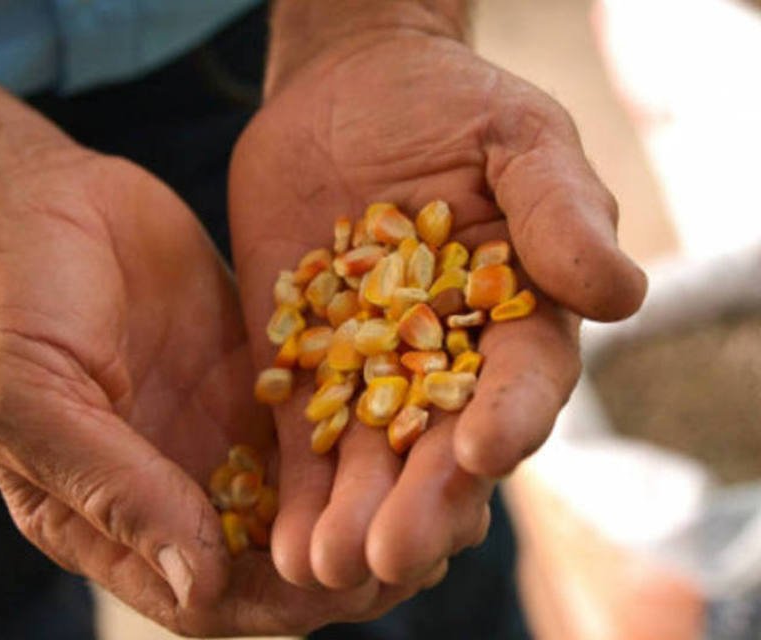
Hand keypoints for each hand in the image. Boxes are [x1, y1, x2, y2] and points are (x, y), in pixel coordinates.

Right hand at [0, 147, 418, 634]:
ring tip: (451, 488)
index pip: (202, 597)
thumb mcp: (34, 399)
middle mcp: (175, 483)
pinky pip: (322, 411)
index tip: (344, 585)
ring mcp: (218, 427)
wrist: (32, 197)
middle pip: (274, 554)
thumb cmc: (5, 301)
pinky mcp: (255, 370)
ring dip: (374, 496)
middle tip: (426, 540)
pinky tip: (427, 413)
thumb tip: (197, 583)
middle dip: (347, 557)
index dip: (274, 604)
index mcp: (109, 517)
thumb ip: (112, 489)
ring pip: (310, 489)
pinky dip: (369, 422)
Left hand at [229, 28, 645, 590]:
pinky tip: (285, 542)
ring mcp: (372, 371)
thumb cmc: (450, 106)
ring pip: (372, 459)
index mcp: (519, 313)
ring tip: (327, 567)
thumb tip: (619, 293)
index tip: (481, 450)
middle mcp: (450, 360)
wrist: (347, 92)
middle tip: (391, 552)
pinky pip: (304, 439)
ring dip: (353, 517)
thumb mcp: (514, 138)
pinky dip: (299, 492)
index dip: (511, 417)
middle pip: (444, 444)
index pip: (525, 379)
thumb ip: (558, 209)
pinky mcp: (307, 369)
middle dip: (422, 499)